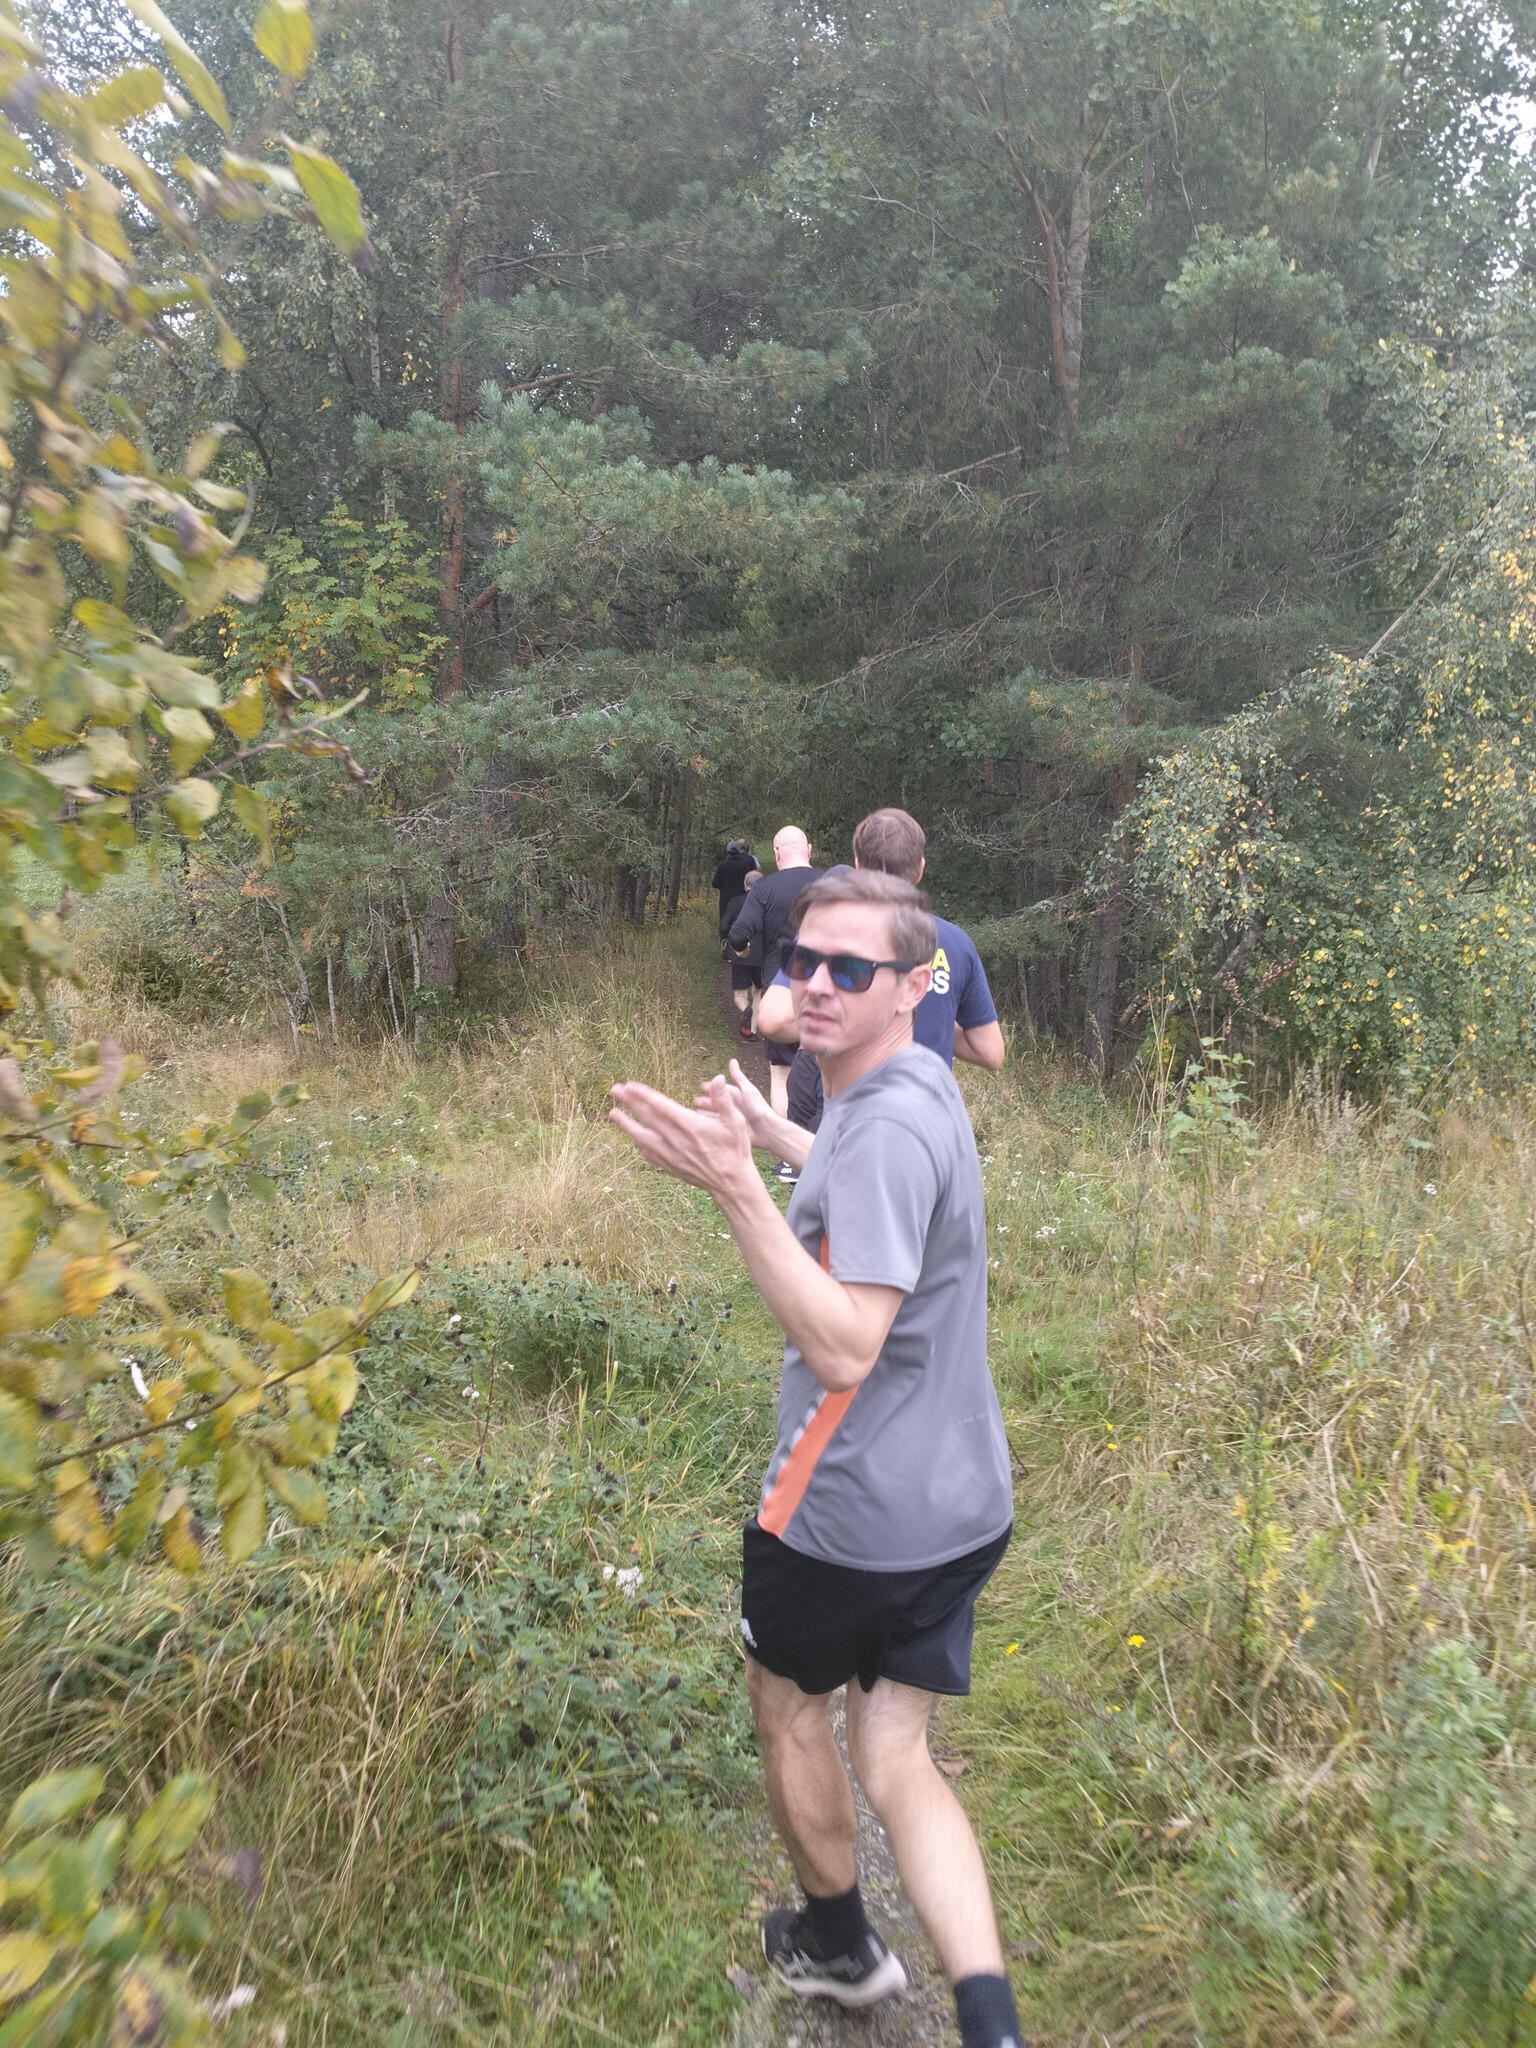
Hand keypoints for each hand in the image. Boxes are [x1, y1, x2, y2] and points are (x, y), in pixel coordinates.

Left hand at [610, 1079, 756, 1196]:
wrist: (731, 1183)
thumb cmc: (735, 1149)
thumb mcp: (735, 1122)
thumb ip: (724, 1099)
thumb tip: (717, 1078)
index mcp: (691, 1126)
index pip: (662, 1107)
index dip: (644, 1095)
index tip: (629, 1086)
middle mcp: (677, 1140)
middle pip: (648, 1118)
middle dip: (630, 1103)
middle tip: (615, 1090)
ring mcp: (671, 1155)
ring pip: (643, 1137)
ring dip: (626, 1125)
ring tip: (613, 1114)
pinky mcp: (670, 1166)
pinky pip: (648, 1153)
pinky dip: (638, 1143)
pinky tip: (633, 1136)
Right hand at [695, 1059, 778, 1150]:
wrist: (766, 1130)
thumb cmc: (758, 1108)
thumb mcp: (746, 1090)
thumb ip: (738, 1077)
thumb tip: (732, 1060)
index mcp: (738, 1096)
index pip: (722, 1090)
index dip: (711, 1088)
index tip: (701, 1087)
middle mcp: (734, 1107)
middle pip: (717, 1102)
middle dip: (706, 1100)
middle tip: (695, 1100)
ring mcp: (732, 1119)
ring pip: (716, 1114)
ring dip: (706, 1112)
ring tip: (695, 1112)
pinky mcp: (732, 1131)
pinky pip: (718, 1127)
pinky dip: (710, 1124)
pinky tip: (702, 1125)